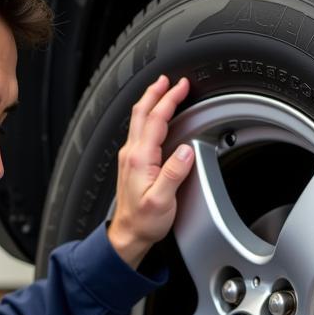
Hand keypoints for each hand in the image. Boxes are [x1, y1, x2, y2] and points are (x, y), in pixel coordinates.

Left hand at [107, 75, 193, 269]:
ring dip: (150, 102)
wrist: (128, 235)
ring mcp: (129, 158)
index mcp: (140, 159)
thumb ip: (174, 174)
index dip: (169, 100)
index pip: (155, 120)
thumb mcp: (162, 201)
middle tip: (168, 79)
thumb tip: (185, 150)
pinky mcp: (131, 164)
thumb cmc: (144, 222)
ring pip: (138, 120)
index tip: (181, 86)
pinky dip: (148, 117)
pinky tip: (154, 118)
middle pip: (141, 113)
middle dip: (156, 92)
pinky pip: (139, 131)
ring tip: (161, 90)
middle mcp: (132, 154)